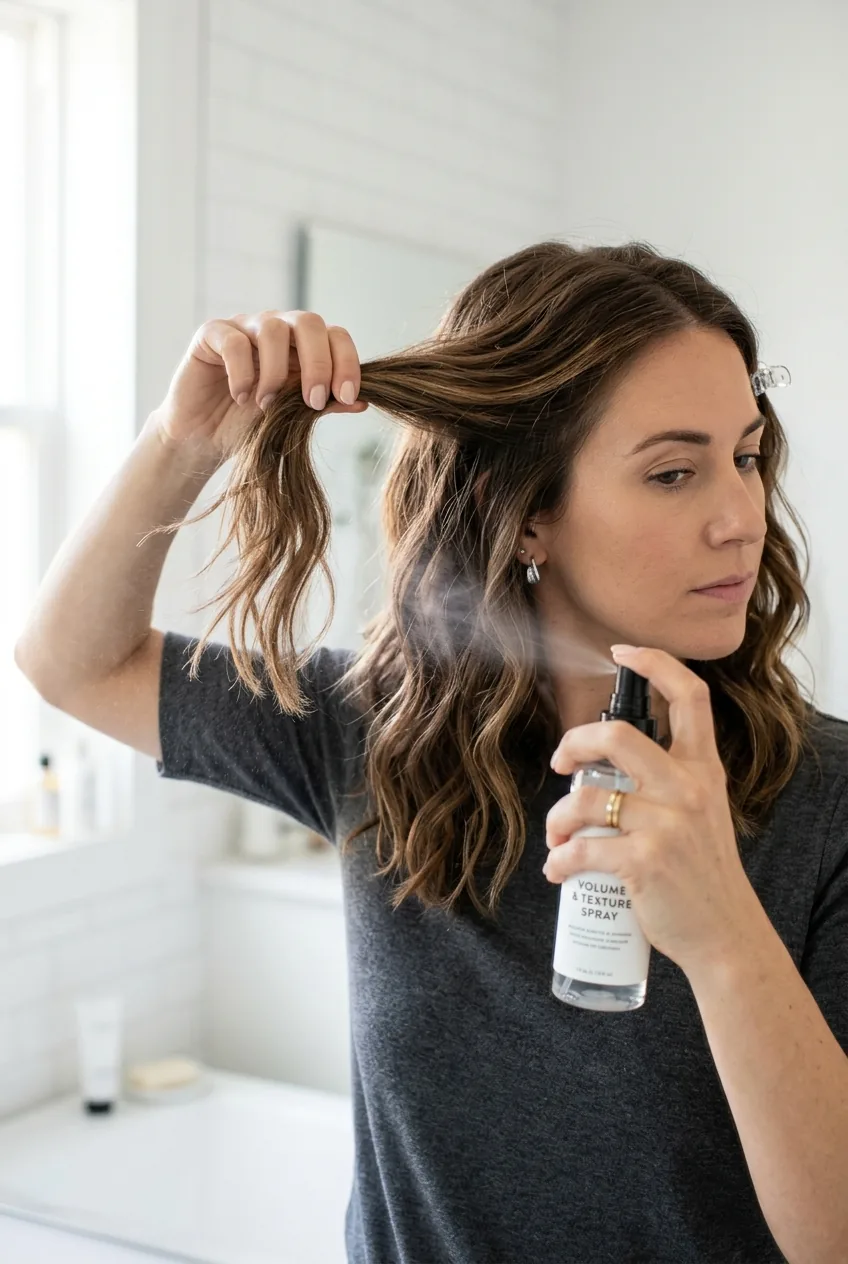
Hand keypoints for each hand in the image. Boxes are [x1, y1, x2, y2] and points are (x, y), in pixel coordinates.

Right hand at [147, 310, 368, 464]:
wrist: (203, 438)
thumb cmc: (250, 426)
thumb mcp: (294, 418)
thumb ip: (326, 404)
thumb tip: (364, 401)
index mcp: (303, 346)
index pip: (336, 336)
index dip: (347, 362)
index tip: (347, 396)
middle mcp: (277, 328)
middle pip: (309, 322)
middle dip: (318, 363)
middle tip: (314, 400)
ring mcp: (244, 327)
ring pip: (273, 329)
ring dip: (276, 373)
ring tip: (266, 406)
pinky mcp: (212, 334)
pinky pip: (235, 342)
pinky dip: (242, 374)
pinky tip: (241, 398)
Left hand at [542, 645, 760, 977]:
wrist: (725, 935)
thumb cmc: (702, 873)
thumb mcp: (703, 812)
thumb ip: (669, 781)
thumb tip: (608, 767)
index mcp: (703, 770)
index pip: (689, 697)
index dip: (654, 663)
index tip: (622, 652)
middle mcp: (688, 789)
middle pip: (618, 736)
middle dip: (573, 743)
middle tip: (559, 764)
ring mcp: (668, 825)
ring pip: (586, 798)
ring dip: (557, 818)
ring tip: (556, 837)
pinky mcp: (645, 862)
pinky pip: (581, 849)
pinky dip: (558, 861)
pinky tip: (558, 869)